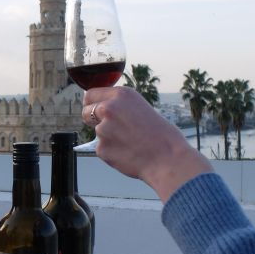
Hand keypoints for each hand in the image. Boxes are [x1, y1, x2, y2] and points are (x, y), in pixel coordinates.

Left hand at [82, 86, 212, 201]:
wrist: (168, 159)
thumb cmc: (162, 136)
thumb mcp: (141, 108)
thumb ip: (120, 107)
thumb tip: (103, 109)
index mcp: (121, 95)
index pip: (90, 94)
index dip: (92, 103)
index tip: (93, 108)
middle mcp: (108, 108)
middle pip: (86, 112)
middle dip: (92, 119)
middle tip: (110, 128)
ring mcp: (102, 129)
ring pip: (97, 133)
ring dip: (108, 138)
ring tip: (131, 143)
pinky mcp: (101, 148)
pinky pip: (101, 149)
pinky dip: (111, 152)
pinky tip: (128, 153)